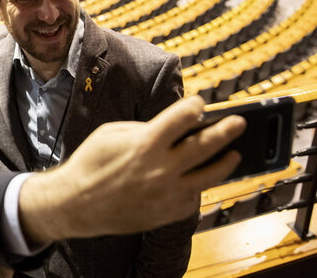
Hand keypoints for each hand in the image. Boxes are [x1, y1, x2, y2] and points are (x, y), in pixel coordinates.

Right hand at [18, 95, 244, 243]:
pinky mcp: (166, 213)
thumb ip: (145, 129)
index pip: (183, 117)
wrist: (76, 203)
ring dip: (226, 162)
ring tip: (234, 154)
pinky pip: (192, 198)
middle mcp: (161, 168)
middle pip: (206, 145)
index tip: (200, 103)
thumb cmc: (91, 163)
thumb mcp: (113, 133)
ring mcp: (167, 193)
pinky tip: (199, 178)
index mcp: (146, 143)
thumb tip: (172, 129)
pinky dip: (197, 186)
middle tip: (240, 122)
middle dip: (227, 130)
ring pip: (209, 176)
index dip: (195, 106)